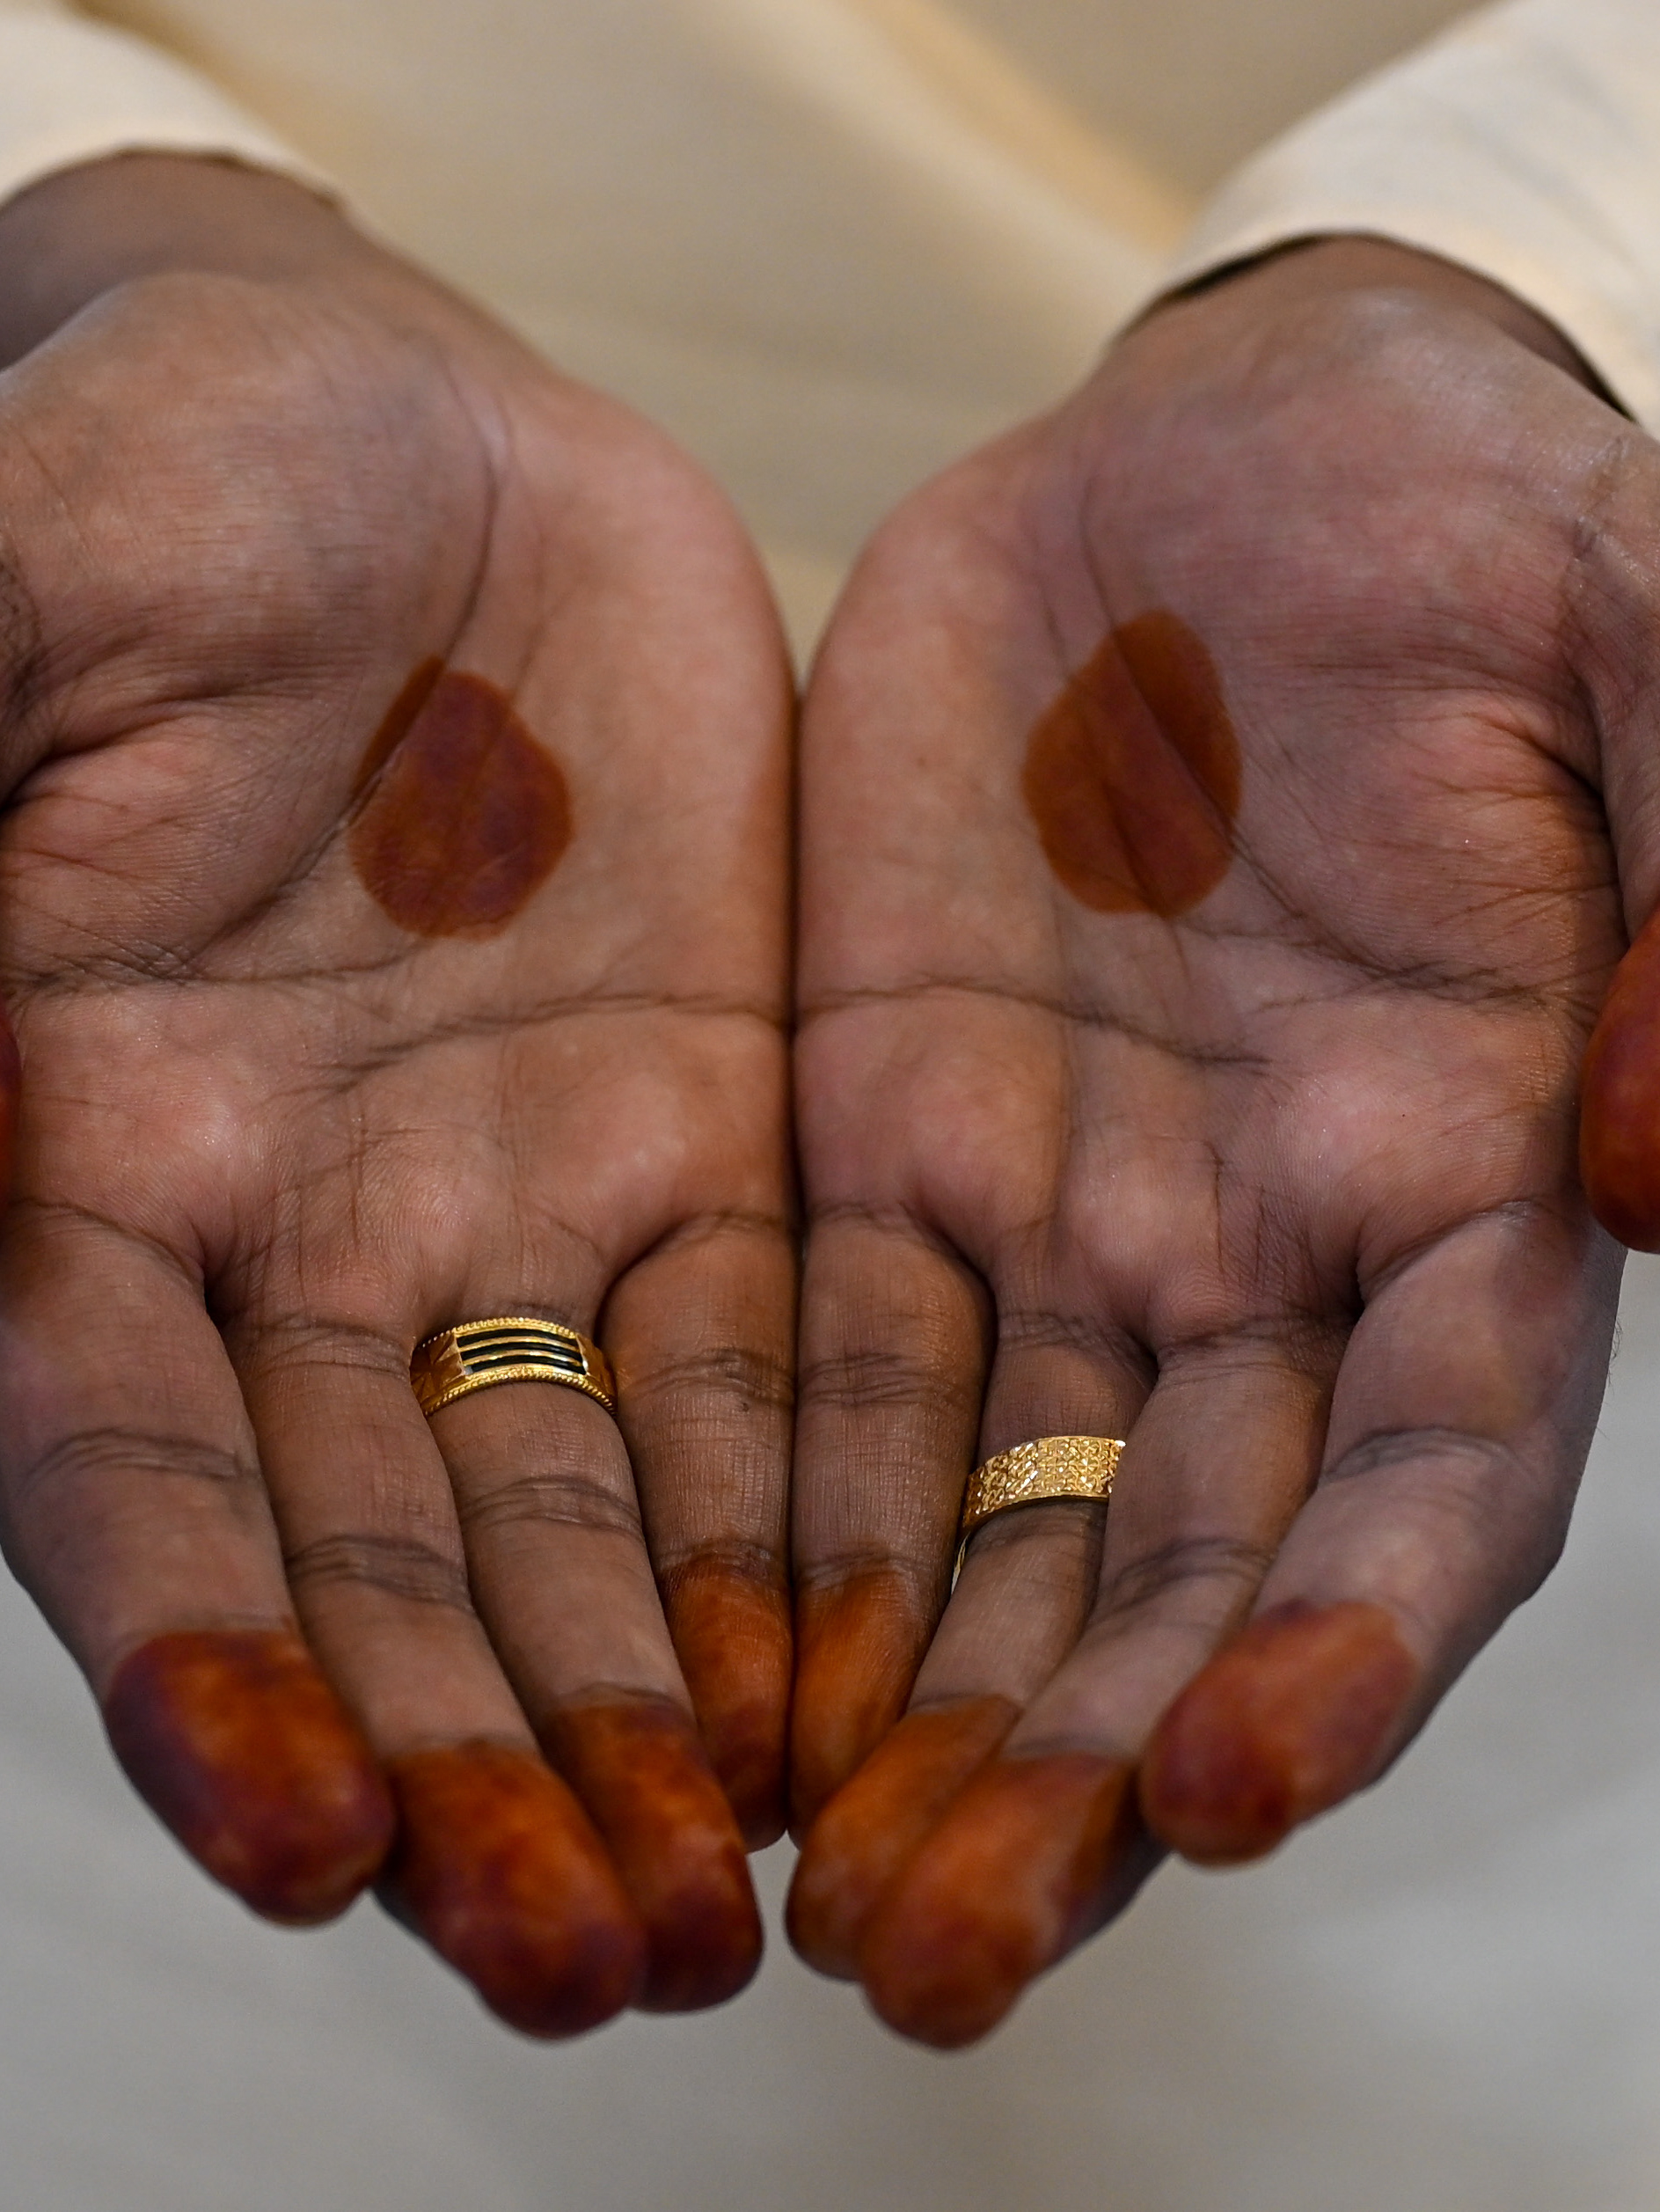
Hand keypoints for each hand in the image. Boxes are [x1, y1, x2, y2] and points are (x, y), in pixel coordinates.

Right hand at [0, 158, 792, 2031]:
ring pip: (583, 1509)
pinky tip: (871, 1679)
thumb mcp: (9, 606)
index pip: (126, 1465)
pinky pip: (768, 1363)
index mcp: (72, 1156)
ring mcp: (509, 1203)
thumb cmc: (151, 481)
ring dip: (655, 1705)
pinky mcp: (700, 1135)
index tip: (308, 1836)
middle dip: (478, 1756)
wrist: (387, 440)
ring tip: (736, 1904)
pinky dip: (808, 1523)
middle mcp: (295, 1247)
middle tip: (589, 1963)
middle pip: (381, 1557)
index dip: (204, 1653)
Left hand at [787, 239, 1654, 2043]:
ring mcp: (1066, 1201)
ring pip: (978, 1513)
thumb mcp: (1640, 638)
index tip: (1224, 1789)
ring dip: (894, 1703)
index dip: (1345, 1642)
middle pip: (1169, 1568)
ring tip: (787, 1883)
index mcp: (1469, 1168)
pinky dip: (762, 1516)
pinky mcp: (886, 1126)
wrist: (1234, 445)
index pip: (1427, 1480)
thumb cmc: (1471, 520)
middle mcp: (1263, 1246)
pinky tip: (685, 1655)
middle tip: (928, 1954)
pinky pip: (813, 1357)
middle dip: (1065, 1764)